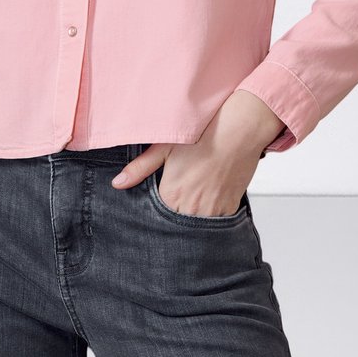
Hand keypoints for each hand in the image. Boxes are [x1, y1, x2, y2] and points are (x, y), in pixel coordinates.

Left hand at [110, 89, 286, 215]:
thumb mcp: (165, 146)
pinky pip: (217, 223)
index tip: (158, 205)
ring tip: (193, 199)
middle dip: (173, 218)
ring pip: (196, 226)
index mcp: (171, 194)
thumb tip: (117, 183)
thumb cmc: (203, 134)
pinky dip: (211, 215)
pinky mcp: (230, 209)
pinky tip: (209, 198)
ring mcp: (212, 211)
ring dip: (192, 218)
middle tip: (178, 199)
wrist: (239, 131)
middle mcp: (190, 208)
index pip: (156, 218)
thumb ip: (140, 168)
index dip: (155, 213)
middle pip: (176, 225)